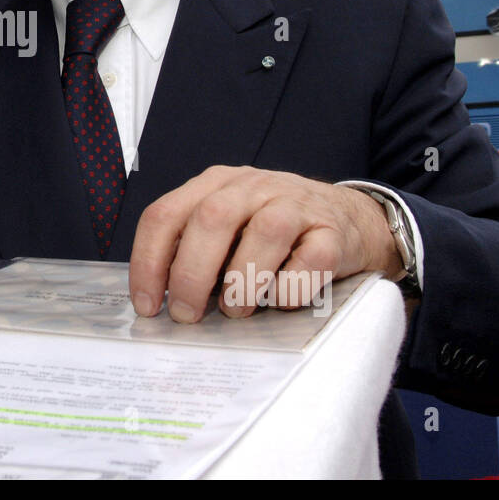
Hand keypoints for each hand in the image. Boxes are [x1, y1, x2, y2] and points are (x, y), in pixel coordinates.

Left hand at [128, 166, 399, 322]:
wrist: (351, 220)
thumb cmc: (273, 234)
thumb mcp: (227, 229)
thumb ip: (194, 249)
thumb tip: (160, 300)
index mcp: (215, 184)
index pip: (166, 214)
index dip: (149, 261)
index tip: (148, 305)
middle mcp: (252, 186)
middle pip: (211, 219)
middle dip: (191, 274)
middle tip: (188, 315)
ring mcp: (295, 204)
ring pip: (264, 233)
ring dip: (243, 282)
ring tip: (237, 311)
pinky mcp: (333, 232)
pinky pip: (311, 260)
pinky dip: (290, 288)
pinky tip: (279, 301)